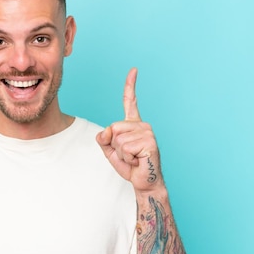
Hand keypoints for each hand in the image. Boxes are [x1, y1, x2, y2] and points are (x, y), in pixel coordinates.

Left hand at [96, 68, 161, 191]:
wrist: (144, 182)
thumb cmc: (130, 166)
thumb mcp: (110, 150)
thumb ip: (103, 139)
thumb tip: (106, 131)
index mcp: (133, 124)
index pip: (130, 101)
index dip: (130, 85)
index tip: (134, 70)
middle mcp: (142, 125)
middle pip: (113, 127)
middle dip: (114, 145)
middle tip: (128, 154)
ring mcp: (147, 133)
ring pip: (118, 139)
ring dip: (121, 154)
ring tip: (133, 158)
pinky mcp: (149, 143)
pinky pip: (125, 147)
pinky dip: (127, 158)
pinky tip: (138, 160)